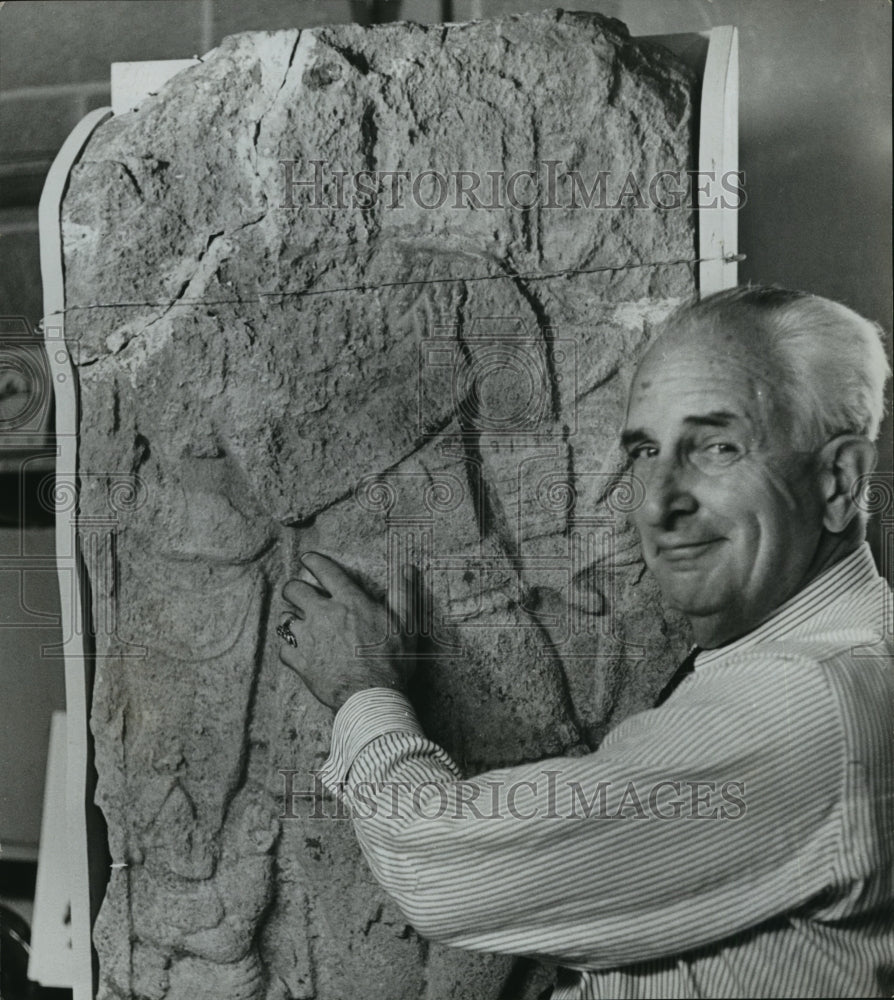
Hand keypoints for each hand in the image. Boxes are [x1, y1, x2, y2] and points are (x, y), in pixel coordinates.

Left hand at [277, 552, 416, 710]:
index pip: (324, 570)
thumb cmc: (392, 660)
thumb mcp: (405, 623)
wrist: (373, 697)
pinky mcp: (301, 662)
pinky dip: (289, 649)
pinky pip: (284, 649)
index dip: (313, 561)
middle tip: (299, 593)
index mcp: (349, 602)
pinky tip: (298, 651)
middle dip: (294, 589)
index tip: (308, 559)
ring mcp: (309, 639)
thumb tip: (406, 567)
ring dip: (291, 619)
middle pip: (294, 590)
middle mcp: (323, 615)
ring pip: (285, 619)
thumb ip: (403, 592)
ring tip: (298, 624)